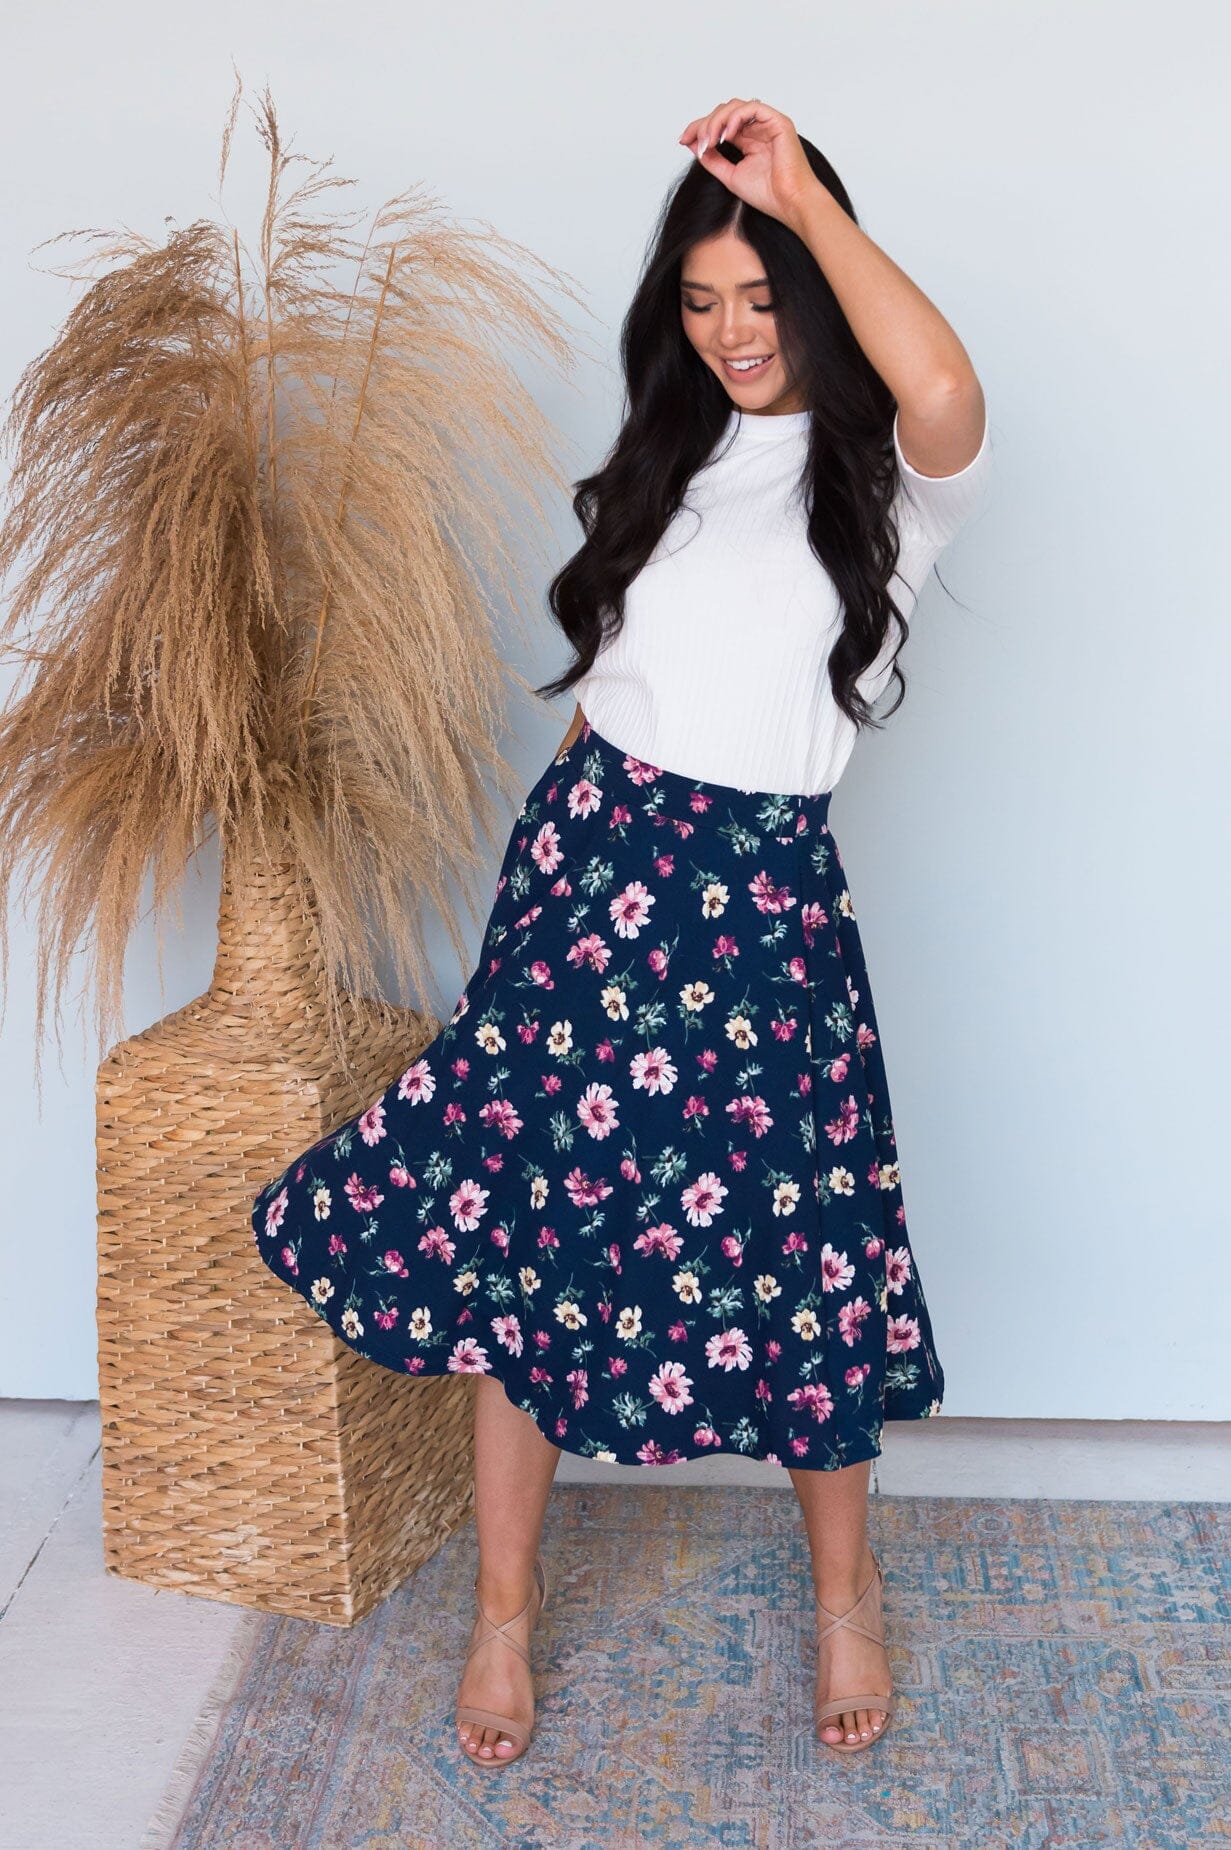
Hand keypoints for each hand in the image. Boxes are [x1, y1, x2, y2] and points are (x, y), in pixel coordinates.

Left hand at [678, 98, 819, 227]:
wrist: (790, 204)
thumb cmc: (769, 195)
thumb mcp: (730, 176)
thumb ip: (712, 159)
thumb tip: (693, 144)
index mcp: (748, 140)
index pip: (720, 125)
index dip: (700, 128)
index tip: (683, 139)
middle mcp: (757, 129)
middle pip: (724, 112)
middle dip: (705, 124)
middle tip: (697, 142)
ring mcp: (768, 124)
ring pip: (735, 107)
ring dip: (717, 121)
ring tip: (710, 141)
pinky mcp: (778, 122)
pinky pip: (752, 108)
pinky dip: (736, 117)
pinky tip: (727, 134)